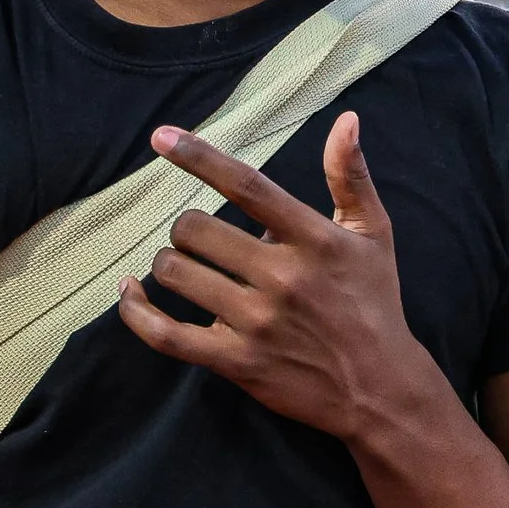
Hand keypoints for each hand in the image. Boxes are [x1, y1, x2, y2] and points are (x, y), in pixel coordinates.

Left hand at [119, 111, 438, 444]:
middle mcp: (282, 277)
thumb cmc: (374, 302)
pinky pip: (166, 335)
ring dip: (168, 263)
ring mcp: (256, 322)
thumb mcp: (374, 234)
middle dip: (188, 227)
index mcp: (312, 239)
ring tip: (184, 267)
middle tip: (201, 239)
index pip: (246, 186)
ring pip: (176, 274)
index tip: (162, 137)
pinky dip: (137, 312)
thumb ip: (351, 176)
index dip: (199, 157)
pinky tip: (129, 294)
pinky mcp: (237, 361)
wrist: (380, 388)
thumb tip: (347, 119)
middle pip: (196, 230)